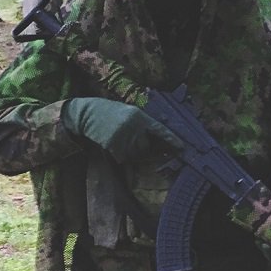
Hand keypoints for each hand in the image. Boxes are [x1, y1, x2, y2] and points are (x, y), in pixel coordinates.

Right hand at [62, 97, 182, 163]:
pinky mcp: (113, 146)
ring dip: (130, 151)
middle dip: (143, 147)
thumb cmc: (110, 112)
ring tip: (119, 138)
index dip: (172, 139)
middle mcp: (133, 127)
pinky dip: (119, 154)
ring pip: (135, 154)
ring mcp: (122, 137)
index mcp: (139, 116)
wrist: (87, 114)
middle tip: (130, 139)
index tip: (182, 147)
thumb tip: (159, 141)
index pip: (160, 130)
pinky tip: (112, 142)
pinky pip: (123, 157)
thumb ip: (143, 124)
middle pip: (147, 147)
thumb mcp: (129, 112)